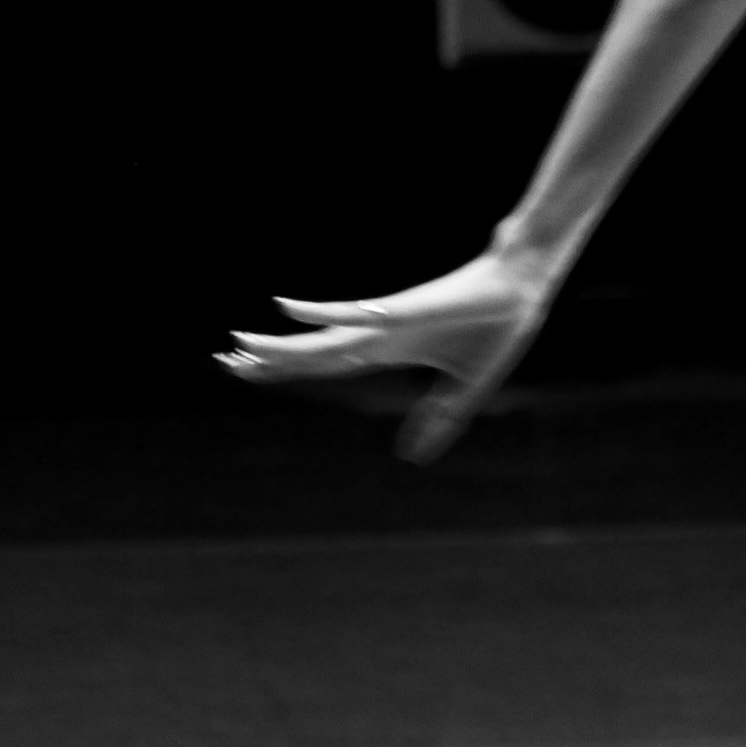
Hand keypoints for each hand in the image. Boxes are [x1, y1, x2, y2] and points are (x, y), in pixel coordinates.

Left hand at [218, 250, 554, 462]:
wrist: (522, 289)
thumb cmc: (493, 328)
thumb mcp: (464, 390)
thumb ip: (437, 420)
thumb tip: (410, 458)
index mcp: (385, 350)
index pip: (322, 363)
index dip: (284, 368)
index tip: (245, 370)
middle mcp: (376, 334)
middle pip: (311, 353)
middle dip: (268, 359)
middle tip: (223, 361)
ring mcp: (386, 321)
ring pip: (322, 338)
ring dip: (281, 344)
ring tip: (238, 344)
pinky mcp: (403, 309)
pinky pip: (355, 311)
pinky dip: (321, 311)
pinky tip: (288, 308)